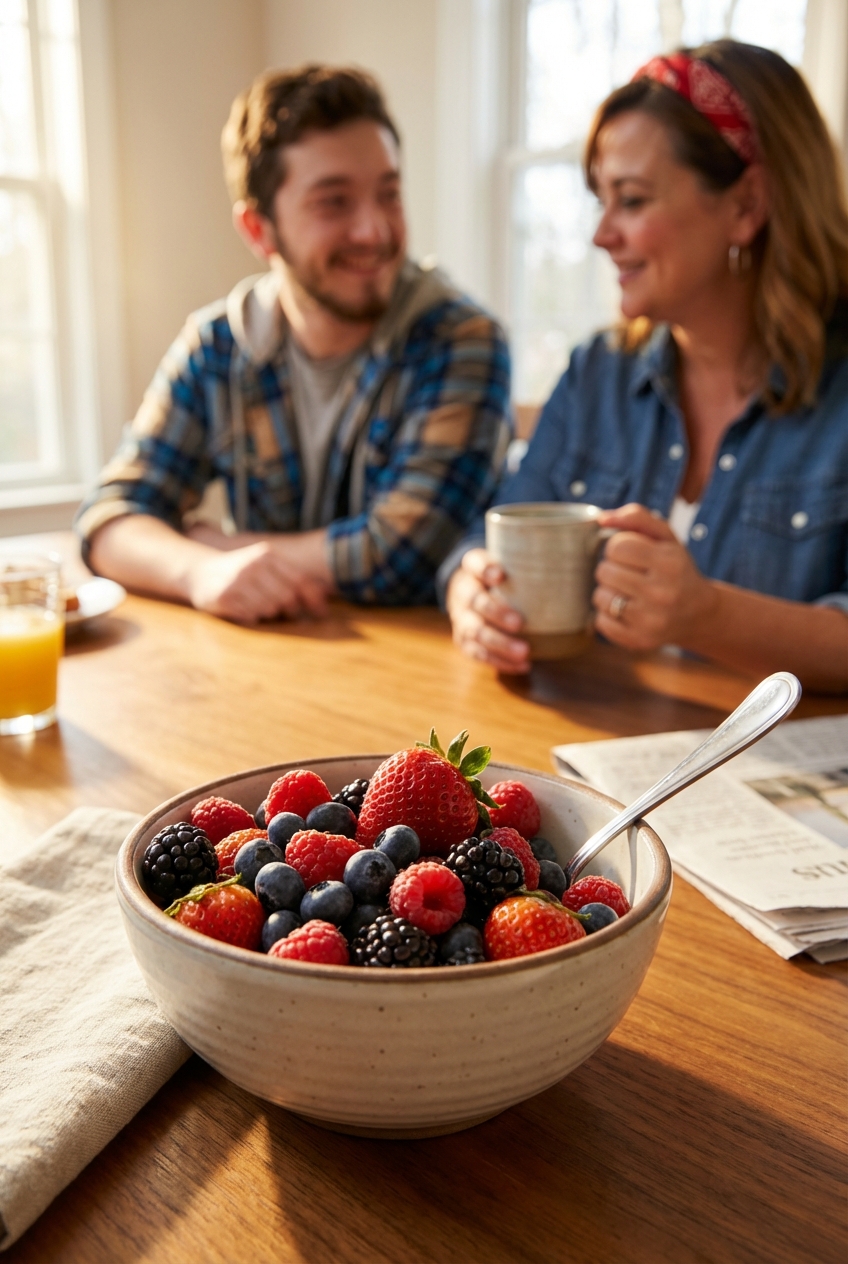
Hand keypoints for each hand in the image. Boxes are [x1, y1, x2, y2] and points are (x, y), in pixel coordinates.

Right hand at [185, 541, 329, 623]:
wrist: (198, 571)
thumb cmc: (240, 572)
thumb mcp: (264, 567)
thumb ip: (292, 580)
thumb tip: (323, 605)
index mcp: (266, 555)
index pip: (299, 580)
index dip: (314, 599)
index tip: (323, 613)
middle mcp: (253, 565)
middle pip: (287, 598)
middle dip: (288, 609)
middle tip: (279, 610)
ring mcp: (238, 580)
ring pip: (270, 609)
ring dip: (267, 613)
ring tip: (254, 604)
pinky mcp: (224, 597)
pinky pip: (251, 616)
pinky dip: (251, 617)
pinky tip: (241, 607)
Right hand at [446, 548, 530, 672]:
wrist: (471, 592)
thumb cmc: (502, 578)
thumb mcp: (509, 563)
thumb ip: (530, 566)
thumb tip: (576, 572)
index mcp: (473, 568)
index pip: (474, 563)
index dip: (485, 569)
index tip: (500, 575)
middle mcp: (464, 592)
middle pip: (475, 601)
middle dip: (496, 613)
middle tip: (519, 622)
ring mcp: (461, 618)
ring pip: (474, 632)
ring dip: (500, 643)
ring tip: (524, 651)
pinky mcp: (464, 640)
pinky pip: (478, 654)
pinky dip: (501, 661)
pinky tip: (523, 665)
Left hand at [593, 503, 717, 649]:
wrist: (697, 613)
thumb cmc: (675, 569)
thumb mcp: (666, 537)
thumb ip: (636, 517)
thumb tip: (601, 518)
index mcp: (669, 562)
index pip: (617, 546)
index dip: (618, 547)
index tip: (629, 554)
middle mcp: (662, 593)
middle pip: (604, 571)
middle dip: (612, 568)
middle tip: (629, 574)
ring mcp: (650, 620)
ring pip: (599, 597)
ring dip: (607, 592)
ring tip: (627, 592)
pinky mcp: (639, 640)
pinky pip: (600, 622)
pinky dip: (607, 615)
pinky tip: (626, 610)